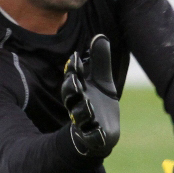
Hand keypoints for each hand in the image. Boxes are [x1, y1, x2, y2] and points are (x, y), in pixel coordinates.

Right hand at [61, 34, 119, 156]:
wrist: (102, 132)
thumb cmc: (98, 102)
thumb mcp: (102, 81)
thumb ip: (100, 61)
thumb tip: (100, 35)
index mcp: (80, 90)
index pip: (74, 77)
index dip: (74, 68)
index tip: (76, 57)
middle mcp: (79, 104)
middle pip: (71, 95)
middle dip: (72, 88)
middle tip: (75, 80)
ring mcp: (85, 121)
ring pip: (80, 115)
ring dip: (82, 110)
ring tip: (88, 105)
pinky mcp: (93, 137)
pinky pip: (92, 136)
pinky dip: (94, 135)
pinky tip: (99, 132)